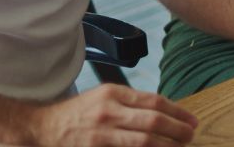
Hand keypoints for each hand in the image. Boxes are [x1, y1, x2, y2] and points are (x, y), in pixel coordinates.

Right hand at [28, 84, 196, 145]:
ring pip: (144, 140)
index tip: (190, 120)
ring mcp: (101, 133)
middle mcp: (108, 111)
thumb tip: (163, 111)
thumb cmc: (78, 113)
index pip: (154, 101)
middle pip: (153, 121)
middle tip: (191, 135)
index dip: (177, 112)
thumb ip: (131, 102)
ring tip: (180, 146)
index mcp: (113, 93)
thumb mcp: (103, 96)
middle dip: (177, 129)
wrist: (43, 128)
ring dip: (167, 145)